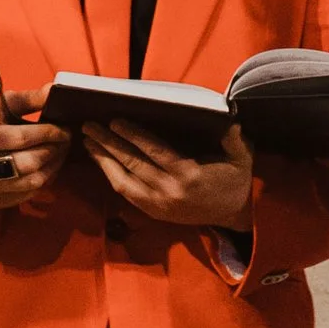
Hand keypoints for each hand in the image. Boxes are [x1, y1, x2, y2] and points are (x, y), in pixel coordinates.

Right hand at [0, 102, 71, 214]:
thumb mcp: (0, 108)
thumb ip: (27, 99)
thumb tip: (52, 90)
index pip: (18, 137)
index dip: (46, 133)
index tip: (63, 128)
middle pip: (27, 162)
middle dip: (53, 150)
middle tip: (67, 139)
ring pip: (32, 181)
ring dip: (54, 165)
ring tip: (61, 150)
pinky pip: (31, 192)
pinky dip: (46, 178)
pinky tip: (50, 164)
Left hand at [82, 119, 256, 230]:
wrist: (236, 215)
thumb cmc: (236, 179)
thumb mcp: (241, 155)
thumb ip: (233, 136)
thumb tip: (226, 112)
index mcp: (189, 174)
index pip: (154, 151)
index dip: (132, 135)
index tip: (114, 120)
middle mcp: (170, 191)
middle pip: (132, 164)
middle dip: (108, 144)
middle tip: (88, 126)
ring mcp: (160, 205)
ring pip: (123, 181)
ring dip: (103, 160)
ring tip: (87, 142)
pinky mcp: (155, 212)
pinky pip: (127, 193)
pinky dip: (112, 176)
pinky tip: (101, 162)